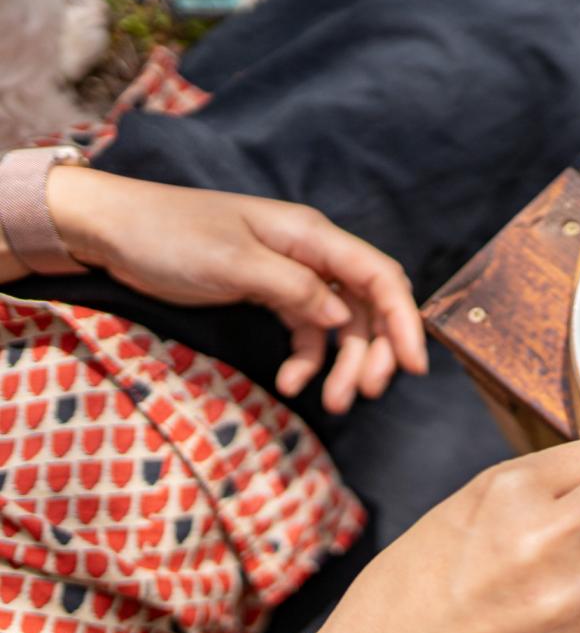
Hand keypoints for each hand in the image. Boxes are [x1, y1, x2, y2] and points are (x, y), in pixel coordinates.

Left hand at [47, 167, 426, 413]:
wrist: (112, 229)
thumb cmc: (170, 235)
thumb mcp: (233, 262)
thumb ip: (295, 289)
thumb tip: (343, 322)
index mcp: (311, 236)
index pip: (378, 277)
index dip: (404, 321)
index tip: (414, 367)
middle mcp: (312, 254)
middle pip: (368, 307)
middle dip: (375, 353)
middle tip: (363, 394)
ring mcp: (293, 275)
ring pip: (341, 326)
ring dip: (343, 365)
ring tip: (335, 403)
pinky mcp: (270, 294)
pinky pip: (307, 333)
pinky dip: (306, 361)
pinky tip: (290, 383)